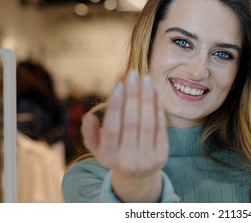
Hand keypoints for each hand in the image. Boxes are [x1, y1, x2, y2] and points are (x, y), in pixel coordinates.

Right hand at [81, 69, 167, 201]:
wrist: (138, 177)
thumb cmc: (114, 154)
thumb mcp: (97, 148)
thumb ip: (89, 133)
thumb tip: (88, 116)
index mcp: (108, 157)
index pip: (111, 128)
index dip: (115, 106)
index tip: (119, 84)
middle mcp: (127, 160)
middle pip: (131, 123)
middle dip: (133, 96)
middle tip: (133, 74)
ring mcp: (146, 158)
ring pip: (148, 123)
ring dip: (147, 98)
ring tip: (146, 79)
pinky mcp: (162, 155)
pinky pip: (161, 127)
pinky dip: (158, 108)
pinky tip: (155, 92)